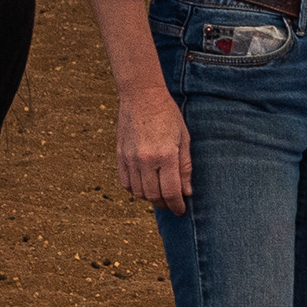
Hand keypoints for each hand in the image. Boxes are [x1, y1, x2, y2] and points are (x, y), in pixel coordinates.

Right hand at [113, 88, 192, 212]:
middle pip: (154, 196)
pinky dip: (135, 190)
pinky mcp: (120, 156)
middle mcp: (146, 160)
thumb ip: (185, 167)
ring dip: (150, 198)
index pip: (171, 192)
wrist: (141, 96)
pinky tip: (144, 186)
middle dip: (164, 204)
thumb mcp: (184, 138)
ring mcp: (130, 159)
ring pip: (139, 192)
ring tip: (159, 195)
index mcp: (166, 155)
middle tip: (172, 204)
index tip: (181, 210)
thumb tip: (187, 192)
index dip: (177, 205)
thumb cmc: (167, 115)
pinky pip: (125, 183)